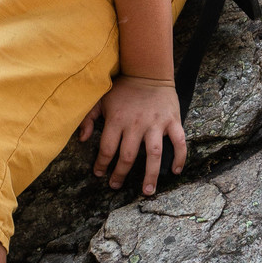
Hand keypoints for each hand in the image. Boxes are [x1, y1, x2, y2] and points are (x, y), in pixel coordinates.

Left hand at [79, 77, 187, 194]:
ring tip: (147, 191)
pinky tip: (175, 171)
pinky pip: (179, 142)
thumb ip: (88, 118)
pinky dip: (179, 157)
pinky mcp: (172, 121)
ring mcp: (156, 124)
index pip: (107, 148)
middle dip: (120, 174)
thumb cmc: (122, 89)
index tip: (100, 174)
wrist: (148, 71)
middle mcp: (136, 124)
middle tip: (116, 185)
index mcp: (117, 120)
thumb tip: (82, 139)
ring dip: (150, 175)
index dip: (102, 164)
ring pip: (153, 154)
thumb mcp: (100, 99)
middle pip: (127, 156)